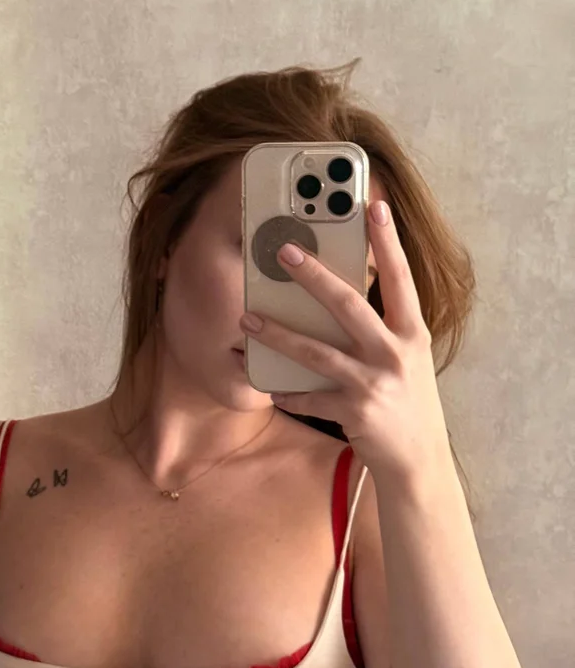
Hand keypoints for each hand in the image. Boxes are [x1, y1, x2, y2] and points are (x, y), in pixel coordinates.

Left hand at [239, 200, 450, 484]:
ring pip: (317, 352)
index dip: (388, 242)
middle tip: (285, 251)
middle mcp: (396, 354)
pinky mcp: (356, 413)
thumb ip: (383, 330)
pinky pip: (310, 397)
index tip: (374, 205)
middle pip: (349, 305)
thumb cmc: (408, 404)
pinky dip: (288, 393)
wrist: (419, 462)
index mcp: (412, 334)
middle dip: (314, 276)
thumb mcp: (407, 361)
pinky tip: (270, 388)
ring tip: (247, 318)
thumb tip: (340, 297)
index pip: (401, 278)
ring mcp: (375, 384)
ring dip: (278, 334)